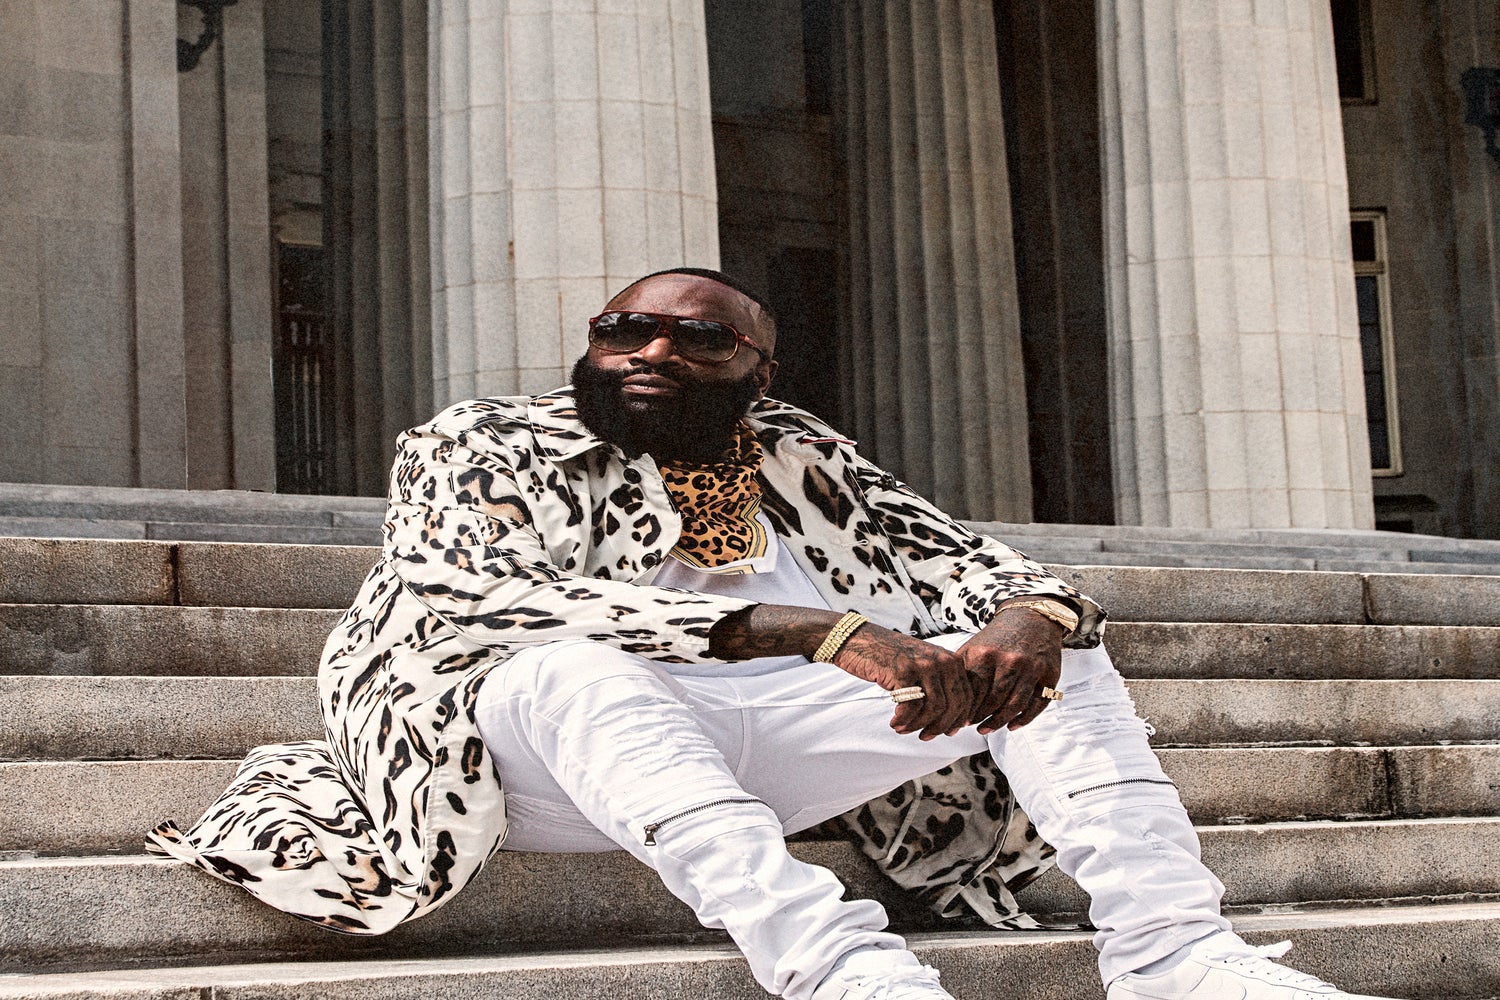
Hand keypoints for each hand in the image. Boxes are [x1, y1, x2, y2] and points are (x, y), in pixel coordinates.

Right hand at [832, 623, 977, 740]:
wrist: (859, 640)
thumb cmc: (889, 656)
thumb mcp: (922, 664)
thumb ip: (940, 684)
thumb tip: (953, 719)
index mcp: (950, 659)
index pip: (966, 697)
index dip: (958, 719)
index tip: (948, 732)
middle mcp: (941, 660)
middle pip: (953, 705)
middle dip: (940, 727)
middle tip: (925, 736)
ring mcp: (923, 665)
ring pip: (934, 709)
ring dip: (918, 725)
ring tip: (904, 729)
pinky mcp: (903, 672)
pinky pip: (911, 707)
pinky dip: (903, 720)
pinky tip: (895, 722)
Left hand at [959, 608, 1064, 733]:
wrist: (1031, 618)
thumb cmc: (998, 638)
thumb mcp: (974, 646)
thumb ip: (961, 671)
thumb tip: (946, 701)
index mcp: (985, 655)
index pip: (973, 692)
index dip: (965, 709)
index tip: (958, 720)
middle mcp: (1009, 661)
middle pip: (993, 701)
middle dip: (981, 718)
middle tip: (973, 727)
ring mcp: (1031, 669)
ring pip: (1014, 706)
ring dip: (999, 722)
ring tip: (987, 729)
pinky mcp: (1049, 675)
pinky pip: (1037, 705)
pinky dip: (1024, 719)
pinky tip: (1012, 725)